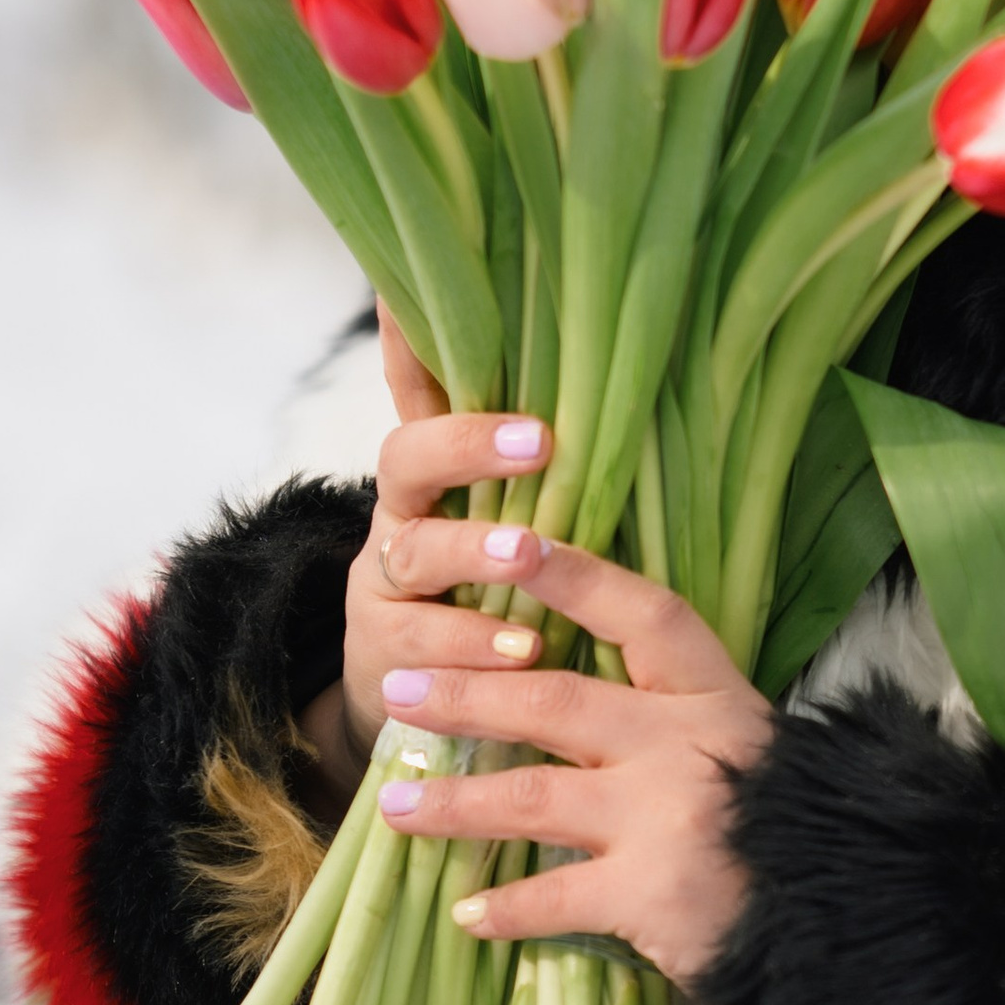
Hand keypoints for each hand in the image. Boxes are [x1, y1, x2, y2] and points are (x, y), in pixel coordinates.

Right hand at [310, 309, 557, 787]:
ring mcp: (382, 584)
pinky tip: (521, 650)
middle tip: (541, 443)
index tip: (410, 294)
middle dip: (470, 445)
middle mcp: (401, 518)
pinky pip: (418, 643)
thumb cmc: (491, 602)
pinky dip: (472, 645)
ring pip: (412, 553)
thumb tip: (623, 391)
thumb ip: (547, 482)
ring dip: (472, 553)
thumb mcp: (512, 533)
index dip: (410, 342)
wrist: (416, 710)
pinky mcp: (381, 654)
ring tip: (528, 558)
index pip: (418, 392)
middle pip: (408, 459)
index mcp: (437, 477)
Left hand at [370, 539, 775, 986]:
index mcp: (715, 697)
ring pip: (529, 797)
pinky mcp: (651, 894)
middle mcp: (688, 744)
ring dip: (452, 801)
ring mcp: (667, 818)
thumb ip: (677, 721)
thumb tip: (578, 690)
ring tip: (394, 801)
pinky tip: (466, 913)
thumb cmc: (791, 831)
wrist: (847, 918)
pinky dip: (505, 908)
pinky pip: (553, 897)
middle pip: (553, 702)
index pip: (641, 614)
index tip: (511, 540)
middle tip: (399, 686)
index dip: (574, 576)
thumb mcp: (749, 750)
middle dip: (465, 693)